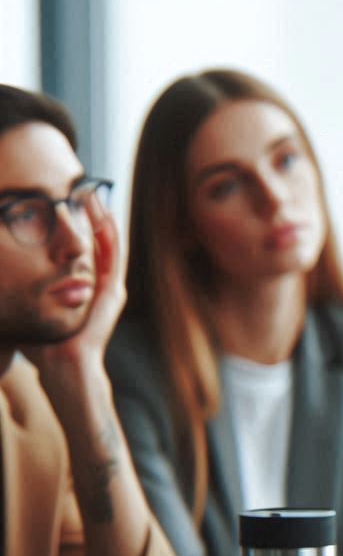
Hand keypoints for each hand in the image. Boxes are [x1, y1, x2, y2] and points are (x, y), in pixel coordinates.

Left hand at [25, 205, 126, 381]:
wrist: (63, 366)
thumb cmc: (43, 345)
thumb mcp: (27, 309)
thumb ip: (16, 294)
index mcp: (82, 289)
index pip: (79, 251)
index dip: (73, 227)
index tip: (62, 204)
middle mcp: (98, 286)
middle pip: (96, 243)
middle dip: (90, 217)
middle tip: (83, 190)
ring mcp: (109, 289)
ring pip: (108, 245)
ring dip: (102, 219)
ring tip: (95, 194)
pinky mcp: (113, 292)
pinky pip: (114, 256)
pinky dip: (111, 235)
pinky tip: (106, 215)